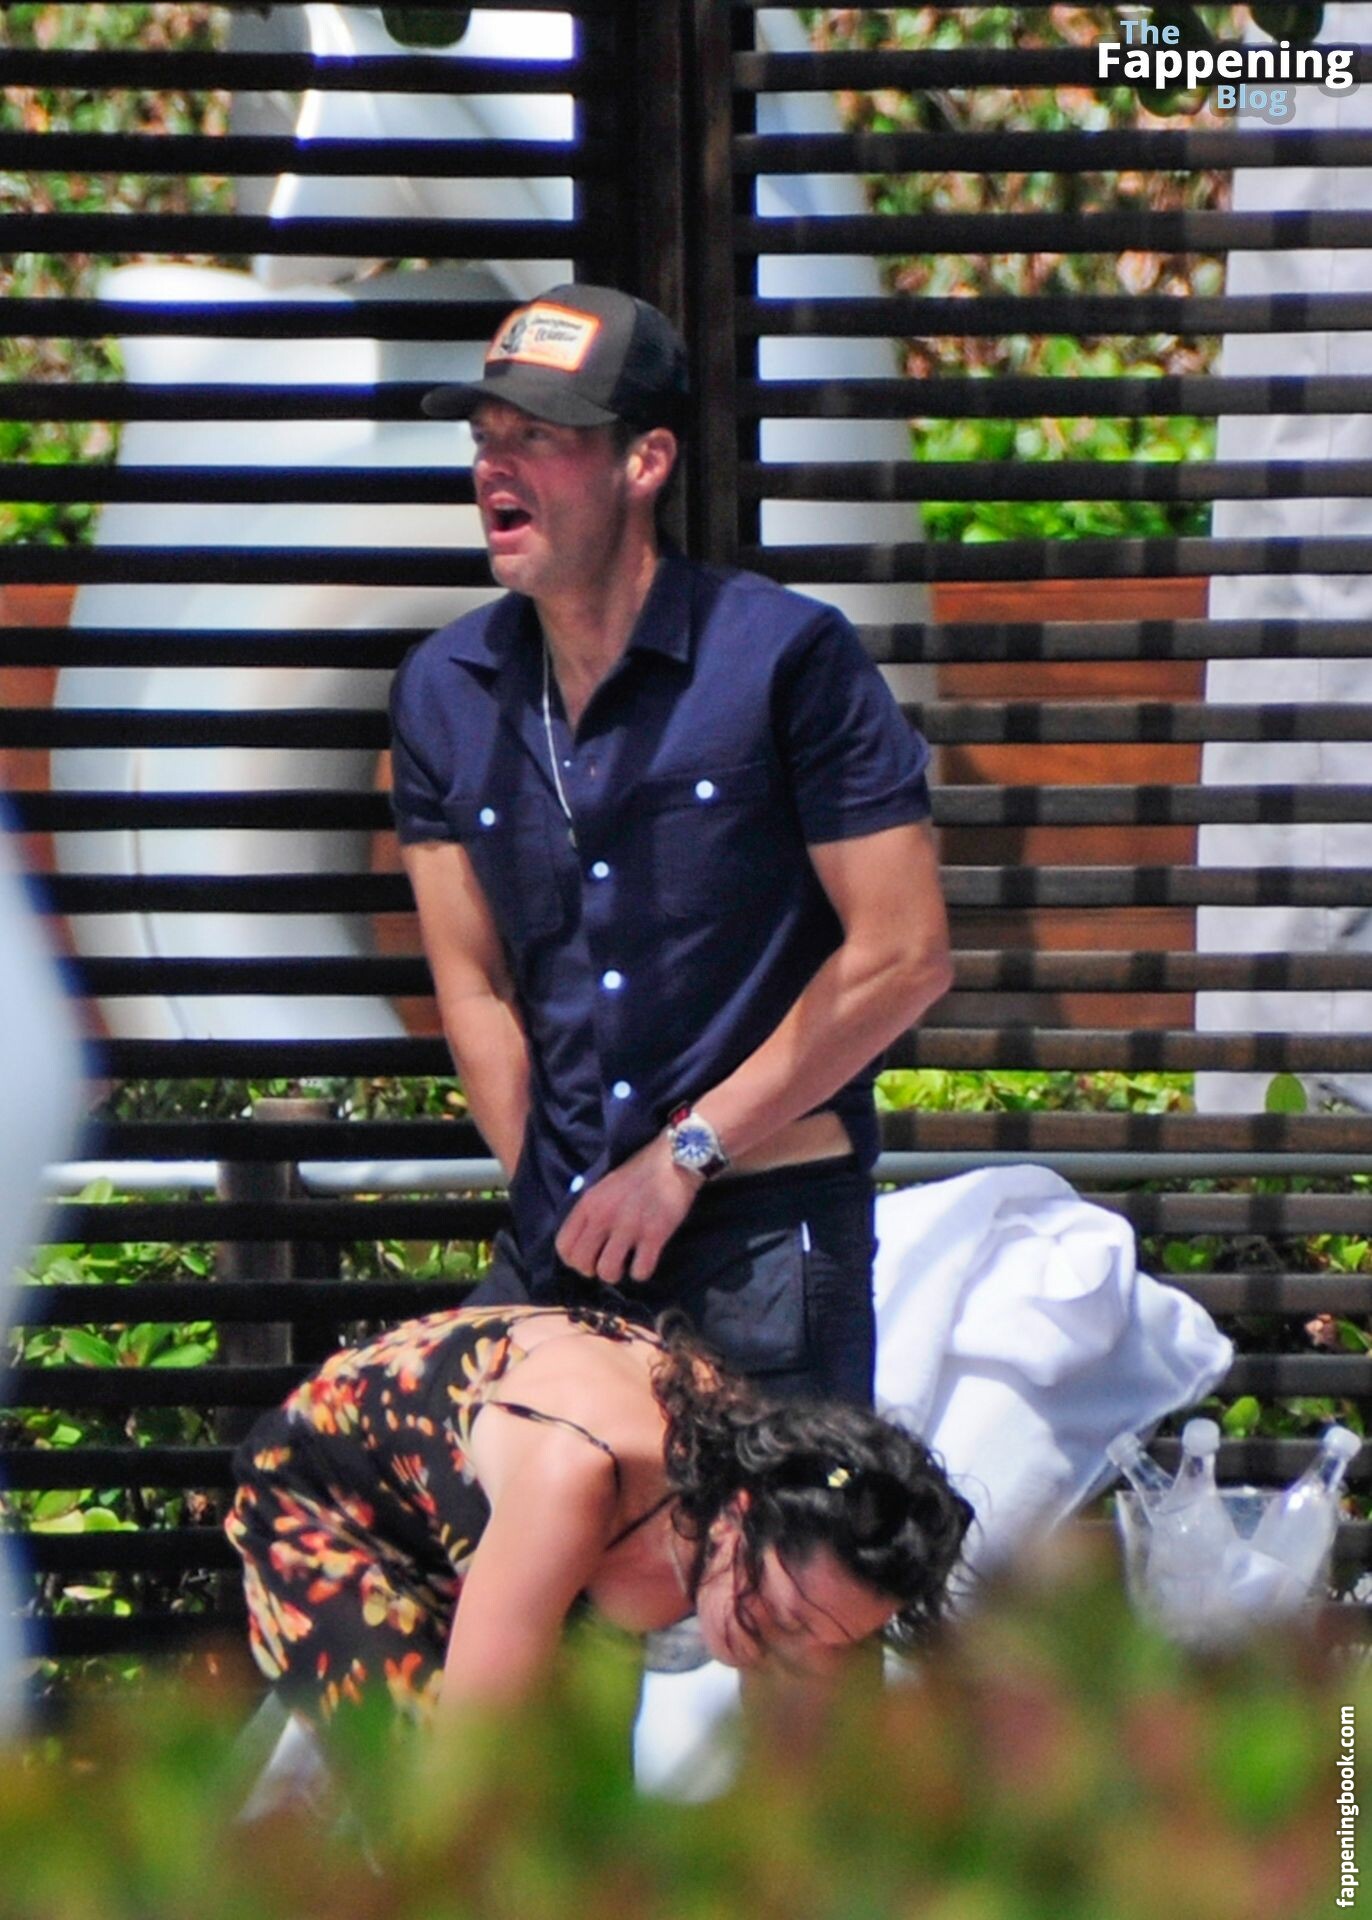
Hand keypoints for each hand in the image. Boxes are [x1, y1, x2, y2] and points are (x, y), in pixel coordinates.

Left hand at [554, 1132, 700, 1283]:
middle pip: (581, 1263)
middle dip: (592, 1270)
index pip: (563, 1246)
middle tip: (607, 1263)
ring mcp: (629, 1226)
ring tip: (626, 1263)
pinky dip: (642, 1272)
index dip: (573, 1259)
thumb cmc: (637, 1174)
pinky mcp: (654, 1234)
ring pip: (608, 1272)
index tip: (588, 1258)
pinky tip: (645, 1260)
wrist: (672, 1161)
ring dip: (616, 1274)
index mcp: (588, 1203)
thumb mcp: (603, 1187)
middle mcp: (603, 1216)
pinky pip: (640, 1271)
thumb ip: (590, 1211)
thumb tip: (584, 1240)